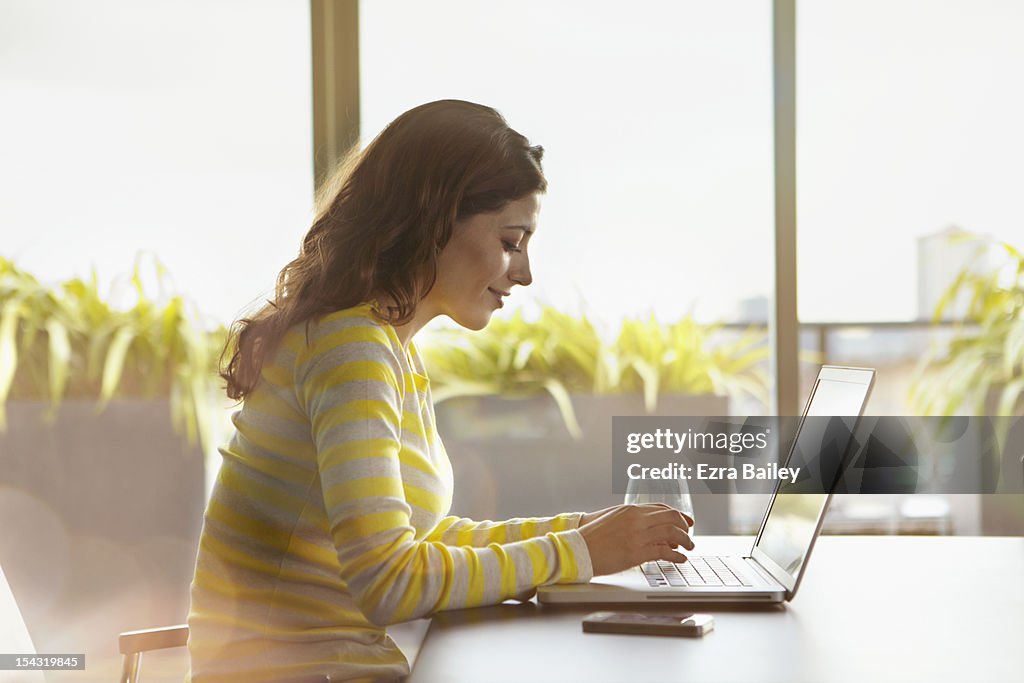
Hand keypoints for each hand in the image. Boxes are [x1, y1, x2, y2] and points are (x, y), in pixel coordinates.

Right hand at [577, 504, 694, 576]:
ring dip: (685, 540)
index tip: (686, 522)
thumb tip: (650, 528)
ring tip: (689, 547)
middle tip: (689, 535)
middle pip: (671, 518)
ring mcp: (638, 535)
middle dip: (685, 527)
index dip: (678, 515)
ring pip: (672, 533)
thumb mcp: (613, 520)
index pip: (662, 508)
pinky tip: (680, 559)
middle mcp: (637, 519)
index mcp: (630, 510)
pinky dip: (677, 555)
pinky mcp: (637, 552)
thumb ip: (632, 520)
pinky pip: (665, 551)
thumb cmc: (592, 537)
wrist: (578, 548)